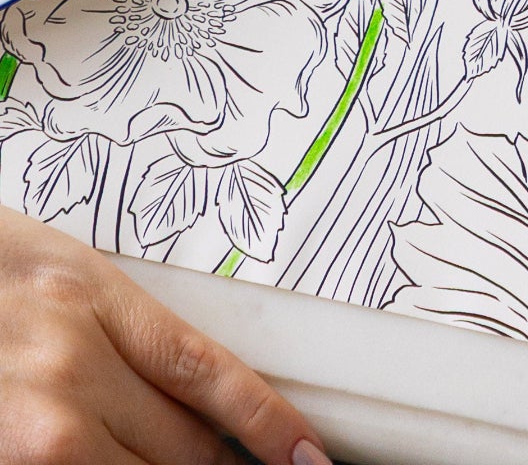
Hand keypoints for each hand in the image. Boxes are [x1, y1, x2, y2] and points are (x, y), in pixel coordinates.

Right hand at [0, 209, 326, 464]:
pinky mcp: (5, 463)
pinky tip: (95, 462)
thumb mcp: (54, 273)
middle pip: (180, 445)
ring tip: (154, 460)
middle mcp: (68, 365)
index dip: (267, 422)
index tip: (305, 456)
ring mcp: (33, 427)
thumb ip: (119, 327)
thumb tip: (188, 388)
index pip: (206, 369)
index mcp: (91, 296)